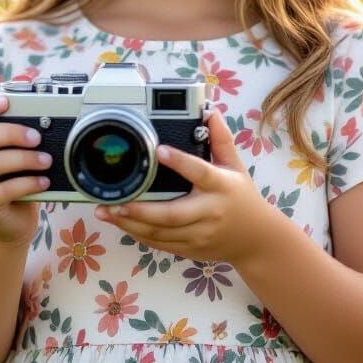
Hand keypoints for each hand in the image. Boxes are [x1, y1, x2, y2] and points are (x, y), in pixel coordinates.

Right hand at [0, 94, 51, 246]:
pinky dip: (29, 183)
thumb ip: (21, 139)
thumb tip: (45, 123)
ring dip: (25, 159)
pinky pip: (4, 190)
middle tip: (37, 137)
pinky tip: (44, 182)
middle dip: (12, 133)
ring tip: (47, 161)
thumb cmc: (16, 181)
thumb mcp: (17, 155)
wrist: (11, 222)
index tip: (5, 101)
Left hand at [94, 107, 271, 265]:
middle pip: (172, 214)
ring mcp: (199, 235)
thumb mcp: (236, 166)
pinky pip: (161, 244)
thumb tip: (210, 112)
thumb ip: (221, 140)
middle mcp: (209, 213)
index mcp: (221, 187)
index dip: (180, 162)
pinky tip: (121, 224)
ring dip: (130, 224)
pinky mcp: (190, 249)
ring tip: (106, 212)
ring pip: (160, 233)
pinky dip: (139, 235)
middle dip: (140, 210)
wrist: (257, 240)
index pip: (200, 172)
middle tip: (115, 201)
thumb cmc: (243, 198)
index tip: (159, 150)